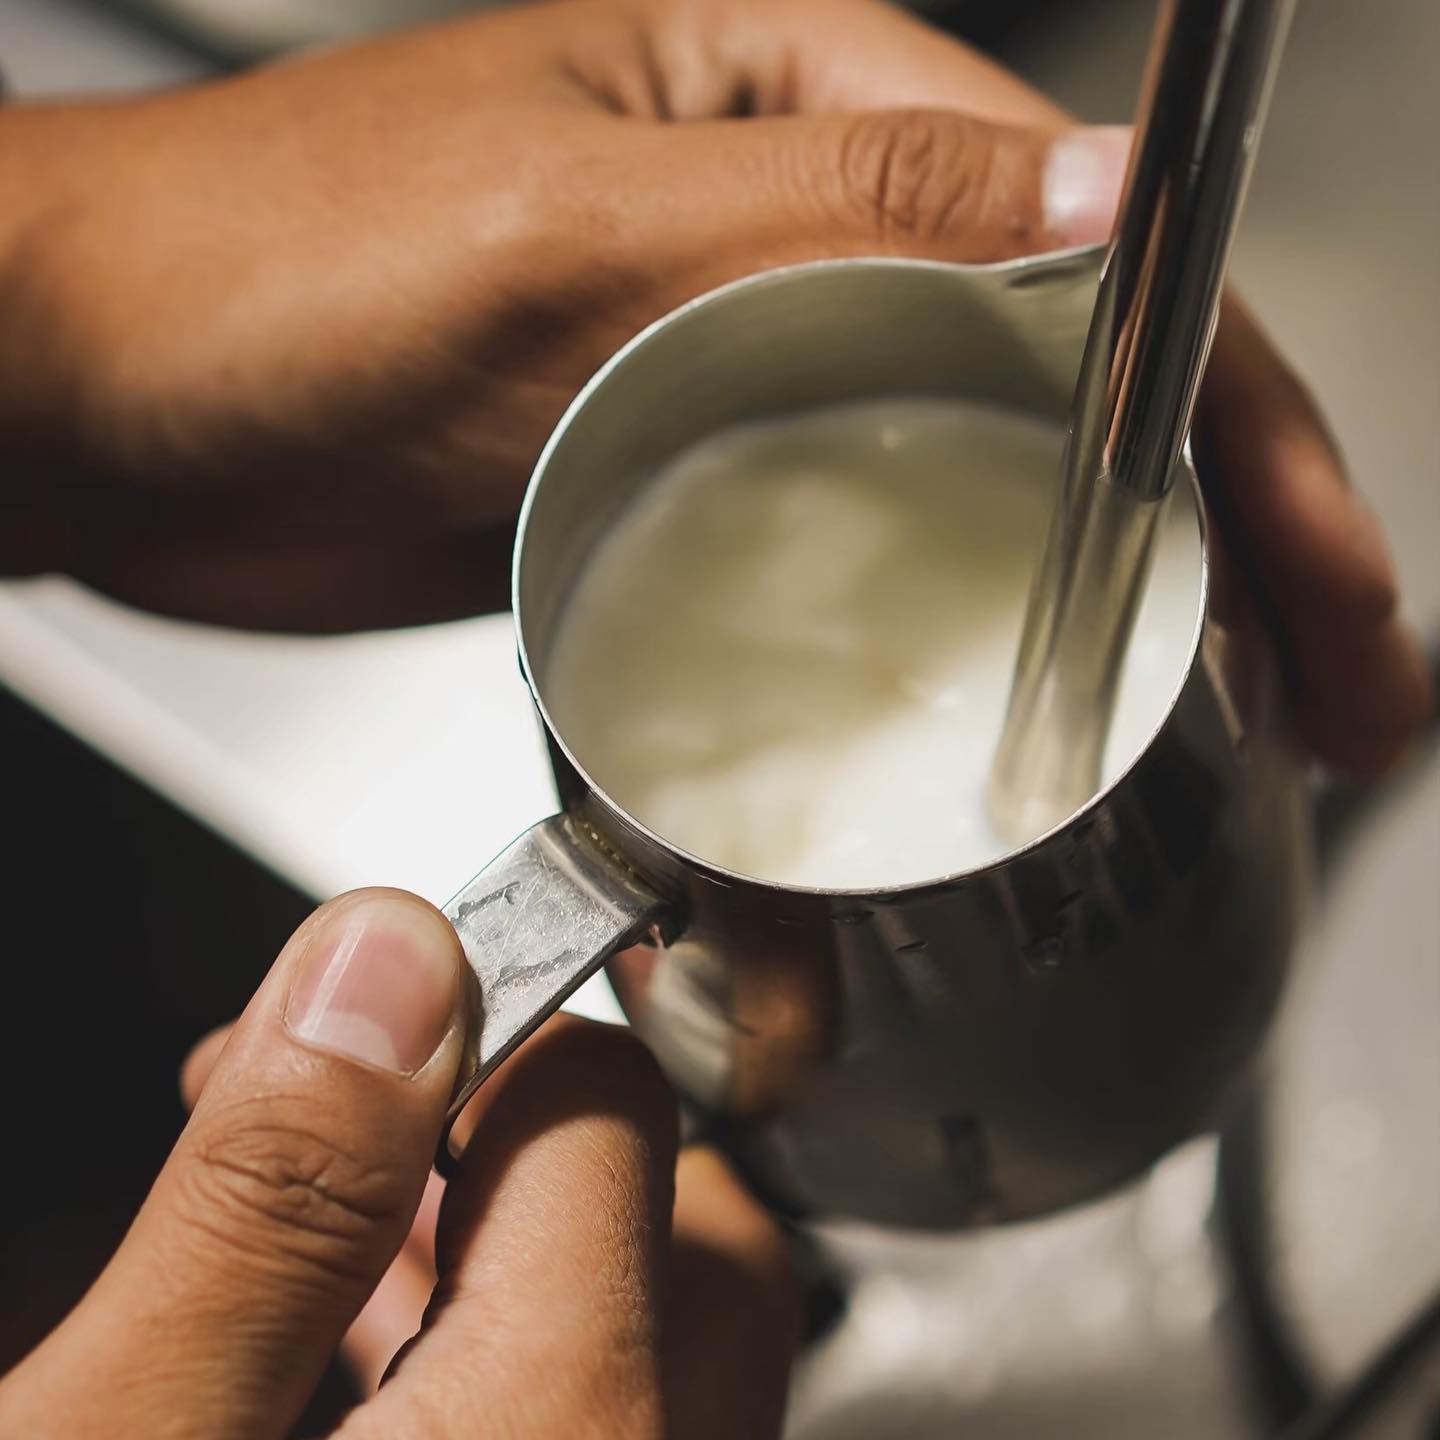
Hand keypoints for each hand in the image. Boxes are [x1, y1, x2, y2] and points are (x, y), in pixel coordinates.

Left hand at [0, 0, 1426, 767]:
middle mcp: (792, 247)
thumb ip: (833, 215)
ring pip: (972, 507)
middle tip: (1324, 708)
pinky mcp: (675, 503)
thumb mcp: (558, 224)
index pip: (1094, 268)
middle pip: (1071, 404)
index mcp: (800, 117)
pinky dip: (922, 676)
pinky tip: (983, 752)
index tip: (1324, 590)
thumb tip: (1100, 191)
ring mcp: (739, 388)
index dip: (1239, 434)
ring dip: (1094, 632)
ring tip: (1205, 758)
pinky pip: (839, 588)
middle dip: (1220, 559)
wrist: (112, 404)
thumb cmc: (267, 268)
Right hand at [0, 889, 796, 1437]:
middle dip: (535, 1131)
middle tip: (382, 1108)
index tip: (374, 1021)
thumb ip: (265, 1204)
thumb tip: (381, 966)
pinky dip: (516, 1366)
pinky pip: (613, 1429)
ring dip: (525, 1249)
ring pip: (662, 1340)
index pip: (609, 1110)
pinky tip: (372, 1365)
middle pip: (684, 1225)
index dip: (487, 1029)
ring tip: (354, 1229)